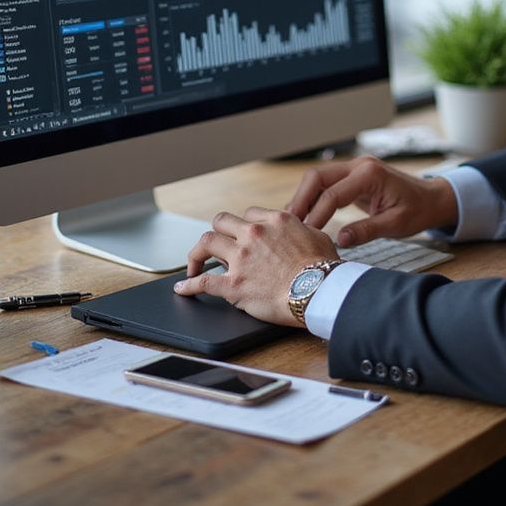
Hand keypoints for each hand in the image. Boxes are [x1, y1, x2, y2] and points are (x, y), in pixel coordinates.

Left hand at [174, 208, 338, 325]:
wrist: (319, 291)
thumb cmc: (323, 268)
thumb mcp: (317, 236)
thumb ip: (302, 230)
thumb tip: (301, 232)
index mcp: (275, 221)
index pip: (249, 214)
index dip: (244, 225)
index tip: (243, 235)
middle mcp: (254, 234)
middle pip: (221, 221)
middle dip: (217, 232)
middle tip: (215, 245)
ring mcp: (241, 258)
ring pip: (206, 243)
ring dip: (197, 253)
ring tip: (194, 263)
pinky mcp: (233, 284)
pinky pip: (202, 281)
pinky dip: (189, 285)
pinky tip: (182, 288)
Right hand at [285, 156, 458, 246]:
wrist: (432, 198)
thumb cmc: (418, 210)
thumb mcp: (396, 224)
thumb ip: (367, 230)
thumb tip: (339, 240)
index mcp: (370, 174)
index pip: (333, 194)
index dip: (316, 215)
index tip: (306, 235)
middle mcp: (359, 165)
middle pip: (317, 177)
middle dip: (300, 199)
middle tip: (290, 225)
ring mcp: (355, 168)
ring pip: (318, 178)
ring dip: (304, 198)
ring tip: (293, 222)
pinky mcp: (353, 176)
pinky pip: (326, 183)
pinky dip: (314, 197)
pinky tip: (306, 216)